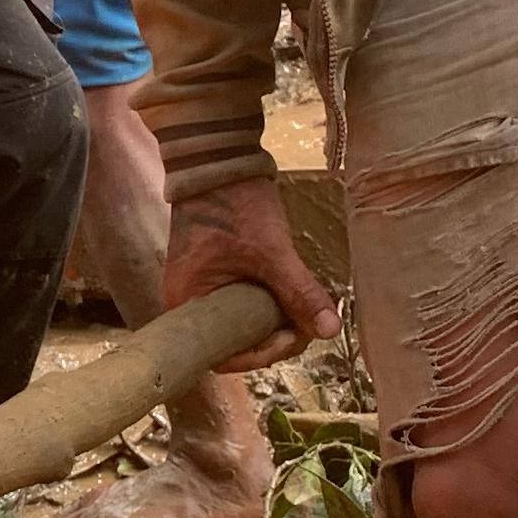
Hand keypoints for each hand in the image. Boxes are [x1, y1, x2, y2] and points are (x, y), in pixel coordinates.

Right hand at [160, 177, 340, 372]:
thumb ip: (299, 293)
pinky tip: (291, 293)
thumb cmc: (234, 205)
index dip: (261, 355)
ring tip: (304, 307)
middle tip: (305, 323)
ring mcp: (204, 288)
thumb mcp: (271, 252)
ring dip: (275, 320)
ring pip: (244, 322)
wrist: (219, 160)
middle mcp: (190, 303)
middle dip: (274, 338)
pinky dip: (269, 303)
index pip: (223, 356)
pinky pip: (244, 302)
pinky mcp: (218, 275)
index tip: (293, 337)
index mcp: (187, 304)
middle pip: (235, 342)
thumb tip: (330, 331)